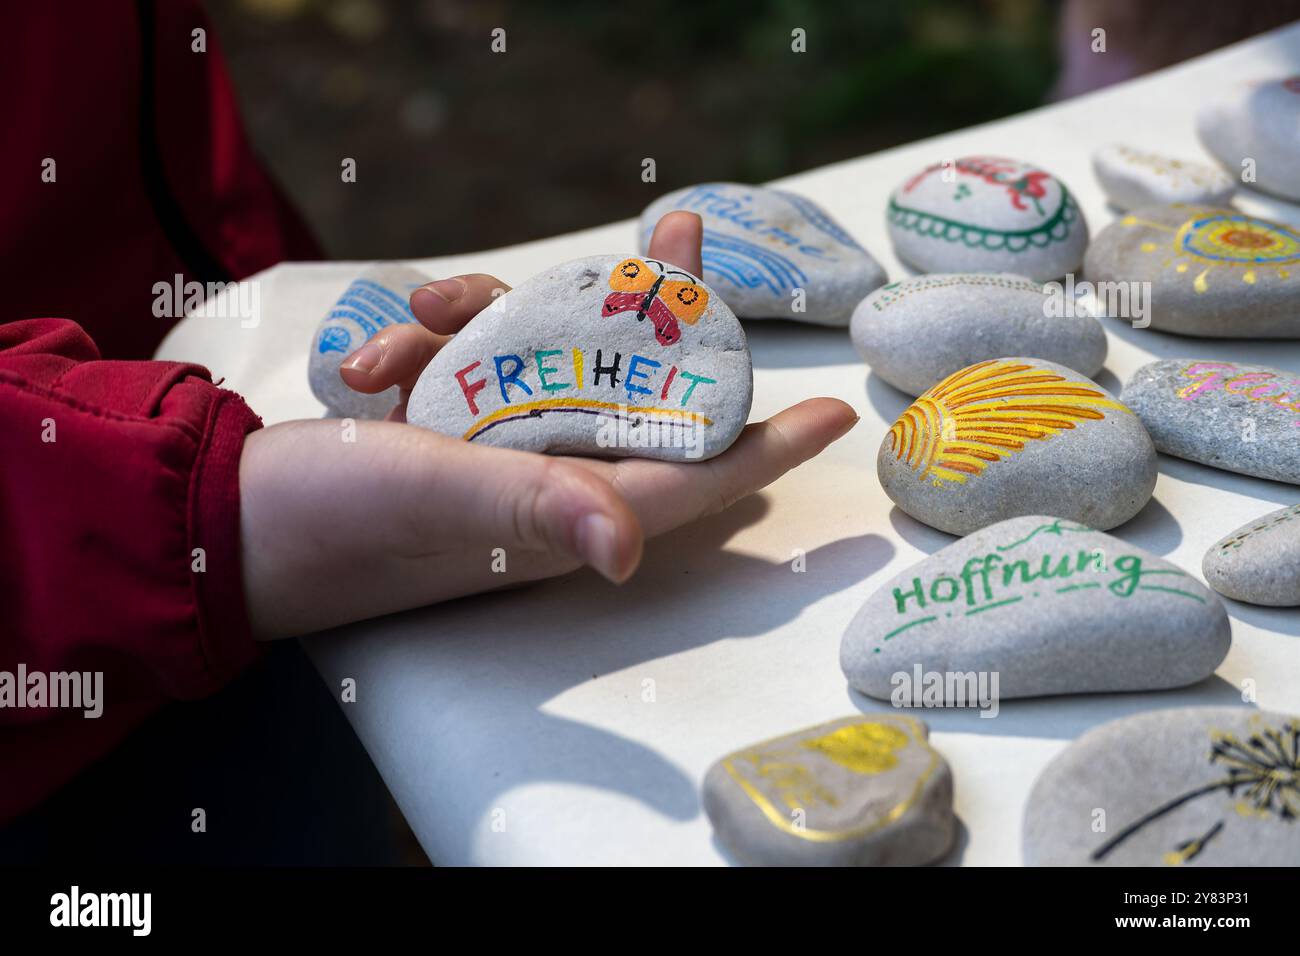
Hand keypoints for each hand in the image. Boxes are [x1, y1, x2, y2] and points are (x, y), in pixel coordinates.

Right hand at [238, 214, 856, 638]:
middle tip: (681, 229)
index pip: (695, 477)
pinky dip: (431, 342)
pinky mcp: (445, 431)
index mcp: (567, 514)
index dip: (766, 444)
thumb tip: (631, 547)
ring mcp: (495, 454)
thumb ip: (533, 510)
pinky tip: (374, 359)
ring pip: (551, 361)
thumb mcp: (436, 501)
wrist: (225, 524)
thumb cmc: (332, 527)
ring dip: (506, 315)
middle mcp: (545, 485)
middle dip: (663, 312)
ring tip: (425, 311)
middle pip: (638, 391)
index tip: (830, 409)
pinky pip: (472, 364)